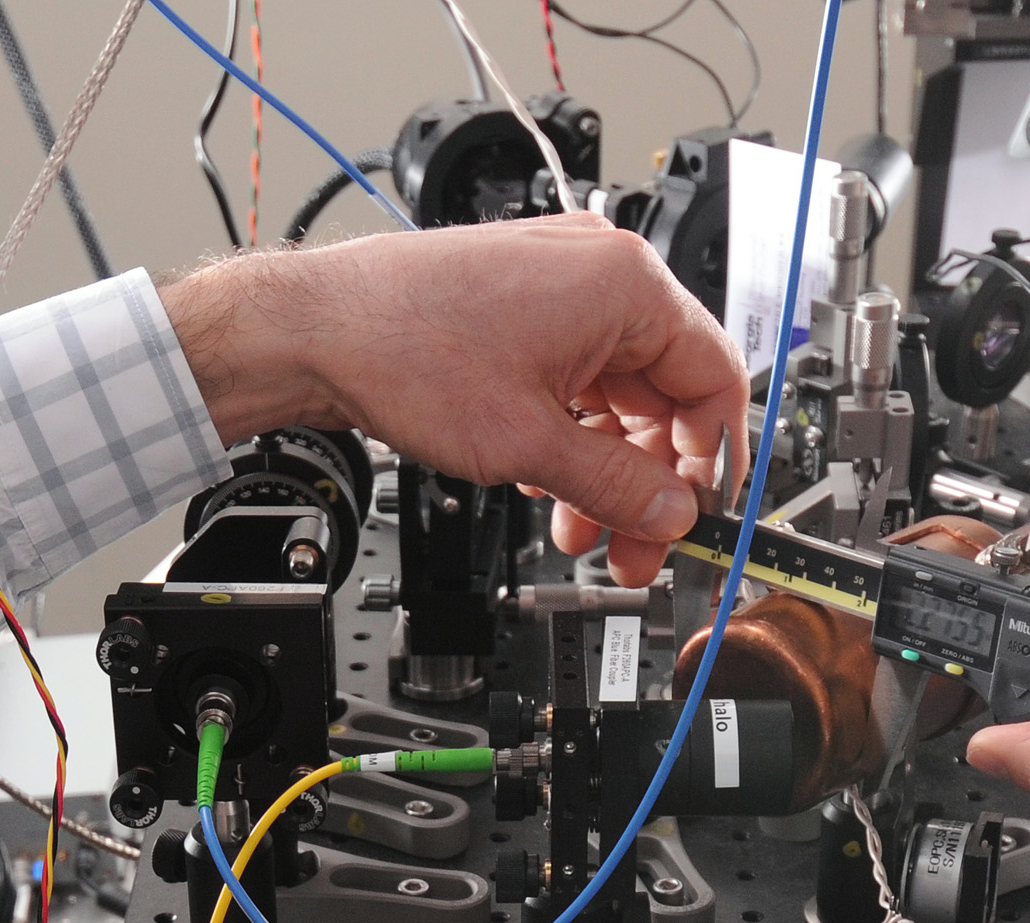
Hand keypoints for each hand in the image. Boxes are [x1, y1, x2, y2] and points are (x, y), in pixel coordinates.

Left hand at [158, 213, 745, 583]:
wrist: (316, 330)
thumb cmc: (404, 352)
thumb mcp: (529, 443)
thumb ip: (617, 485)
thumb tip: (672, 511)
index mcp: (624, 284)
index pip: (713, 378)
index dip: (712, 460)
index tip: (698, 515)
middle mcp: (599, 272)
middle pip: (666, 393)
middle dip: (650, 478)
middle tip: (635, 543)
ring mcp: (559, 285)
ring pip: (619, 395)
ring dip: (607, 467)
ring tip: (578, 526)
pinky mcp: (524, 305)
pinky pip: (578, 379)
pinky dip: (572, 435)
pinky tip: (547, 481)